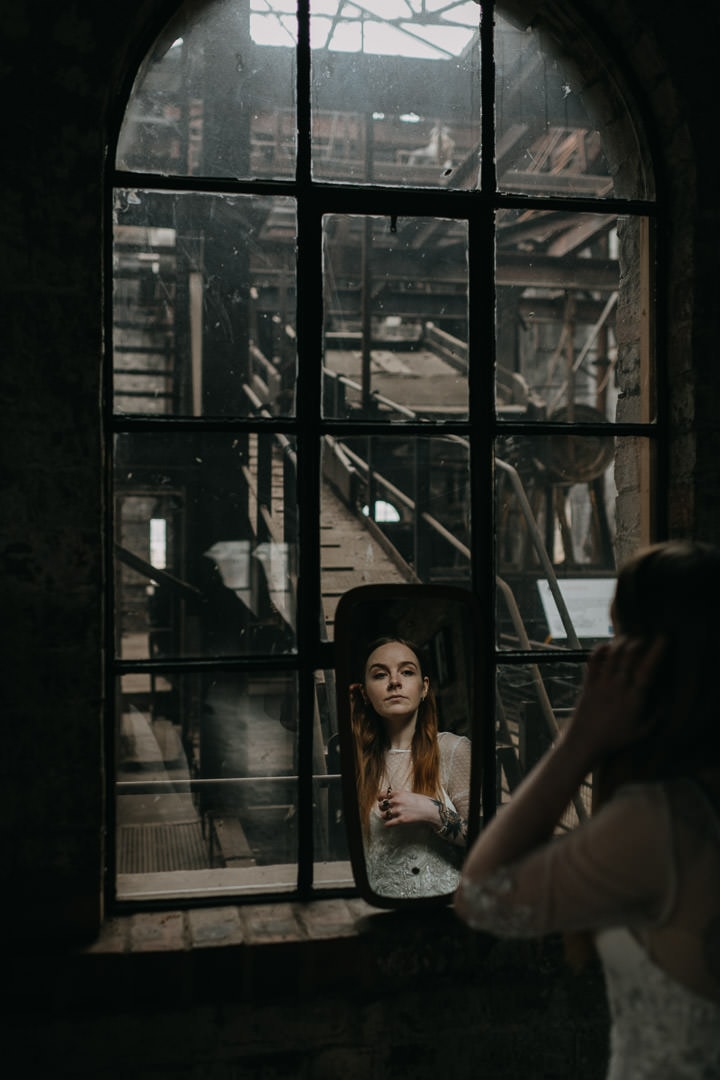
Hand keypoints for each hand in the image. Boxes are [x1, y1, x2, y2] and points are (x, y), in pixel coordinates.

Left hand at [377, 788, 438, 827]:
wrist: (430, 809)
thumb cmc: (421, 801)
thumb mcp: (408, 794)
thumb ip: (398, 796)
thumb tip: (390, 799)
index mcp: (398, 793)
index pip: (382, 795)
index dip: (380, 798)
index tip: (380, 800)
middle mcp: (397, 801)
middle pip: (381, 805)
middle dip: (382, 808)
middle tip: (385, 810)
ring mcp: (398, 811)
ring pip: (383, 815)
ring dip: (385, 816)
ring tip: (388, 817)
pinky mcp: (401, 820)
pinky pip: (388, 823)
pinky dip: (387, 824)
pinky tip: (389, 824)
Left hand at [565, 634, 666, 759]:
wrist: (585, 742)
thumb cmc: (614, 739)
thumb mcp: (641, 733)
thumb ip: (655, 718)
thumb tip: (665, 703)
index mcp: (634, 699)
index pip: (647, 670)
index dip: (656, 652)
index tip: (662, 639)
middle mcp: (618, 688)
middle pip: (628, 657)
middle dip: (637, 642)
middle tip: (643, 639)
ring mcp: (602, 684)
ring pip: (612, 656)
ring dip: (620, 643)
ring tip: (627, 639)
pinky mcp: (588, 684)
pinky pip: (592, 662)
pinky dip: (599, 651)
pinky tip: (606, 646)